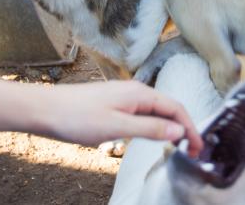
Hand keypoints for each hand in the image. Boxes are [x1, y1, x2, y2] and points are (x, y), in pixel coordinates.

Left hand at [35, 81, 202, 156]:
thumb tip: (178, 130)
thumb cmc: (77, 117)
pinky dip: (153, 126)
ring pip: (155, 112)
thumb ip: (150, 128)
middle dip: (183, 128)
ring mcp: (124, 97)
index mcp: (139, 93)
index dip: (191, 128)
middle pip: (168, 108)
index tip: (199, 148)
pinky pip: (141, 114)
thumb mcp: (117, 127)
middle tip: (193, 151)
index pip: (176, 108)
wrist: (45, 110)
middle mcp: (134, 91)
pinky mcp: (114, 105)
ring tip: (178, 147)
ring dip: (169, 128)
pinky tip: (152, 138)